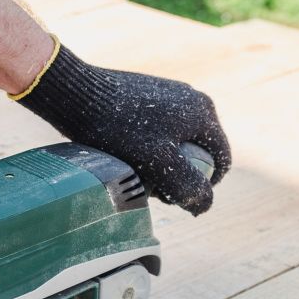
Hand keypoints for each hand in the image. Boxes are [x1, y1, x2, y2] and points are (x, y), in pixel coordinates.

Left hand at [15, 42, 230, 214]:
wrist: (79, 94)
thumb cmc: (118, 129)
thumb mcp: (158, 162)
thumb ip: (187, 186)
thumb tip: (205, 204)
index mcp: (205, 113)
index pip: (220, 161)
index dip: (202, 186)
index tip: (174, 197)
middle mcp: (194, 99)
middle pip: (198, 152)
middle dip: (180, 175)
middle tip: (151, 187)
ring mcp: (172, 95)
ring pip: (177, 143)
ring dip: (163, 163)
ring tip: (136, 171)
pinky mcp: (150, 94)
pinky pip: (160, 130)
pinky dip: (149, 147)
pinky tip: (125, 152)